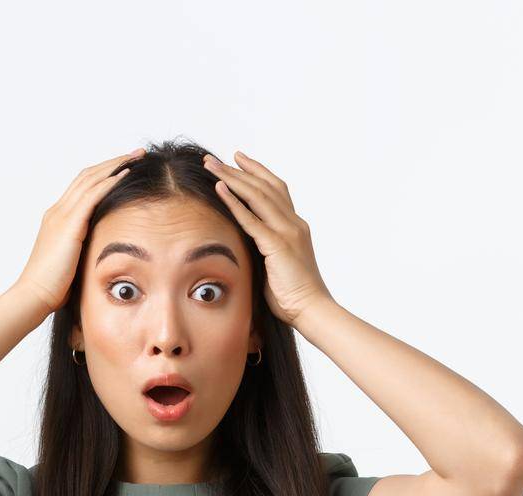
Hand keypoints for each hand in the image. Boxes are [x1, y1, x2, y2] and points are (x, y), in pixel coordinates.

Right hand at [14, 147, 145, 314]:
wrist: (34, 295)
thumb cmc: (52, 287)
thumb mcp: (71, 262)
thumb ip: (84, 250)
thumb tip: (101, 252)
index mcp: (57, 218)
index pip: (82, 186)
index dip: (103, 174)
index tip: (124, 167)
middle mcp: (58, 211)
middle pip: (87, 176)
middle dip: (112, 162)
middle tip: (136, 153)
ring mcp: (62, 216)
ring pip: (90, 179)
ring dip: (115, 165)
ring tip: (136, 156)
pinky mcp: (69, 225)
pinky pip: (92, 196)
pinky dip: (109, 182)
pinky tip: (125, 175)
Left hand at [204, 150, 333, 326]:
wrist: (312, 310)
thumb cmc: (293, 296)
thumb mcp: (277, 266)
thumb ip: (264, 250)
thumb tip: (244, 246)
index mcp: (295, 227)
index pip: (276, 190)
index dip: (256, 172)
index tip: (238, 159)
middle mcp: (293, 223)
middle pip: (264, 186)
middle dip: (237, 169)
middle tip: (214, 158)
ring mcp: (287, 232)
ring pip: (257, 195)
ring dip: (231, 178)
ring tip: (210, 165)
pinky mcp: (278, 245)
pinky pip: (252, 219)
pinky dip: (234, 202)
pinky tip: (219, 189)